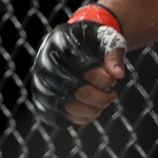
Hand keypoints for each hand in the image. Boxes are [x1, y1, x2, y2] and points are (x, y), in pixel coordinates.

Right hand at [30, 4, 126, 126]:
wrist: (74, 43)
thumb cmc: (92, 42)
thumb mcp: (106, 40)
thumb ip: (113, 54)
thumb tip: (118, 74)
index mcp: (60, 41)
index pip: (83, 68)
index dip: (103, 79)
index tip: (114, 79)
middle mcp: (44, 60)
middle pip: (74, 89)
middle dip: (99, 98)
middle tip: (112, 96)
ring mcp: (39, 80)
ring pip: (66, 106)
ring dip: (91, 110)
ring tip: (104, 104)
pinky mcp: (40, 98)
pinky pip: (58, 116)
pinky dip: (79, 118)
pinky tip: (93, 112)